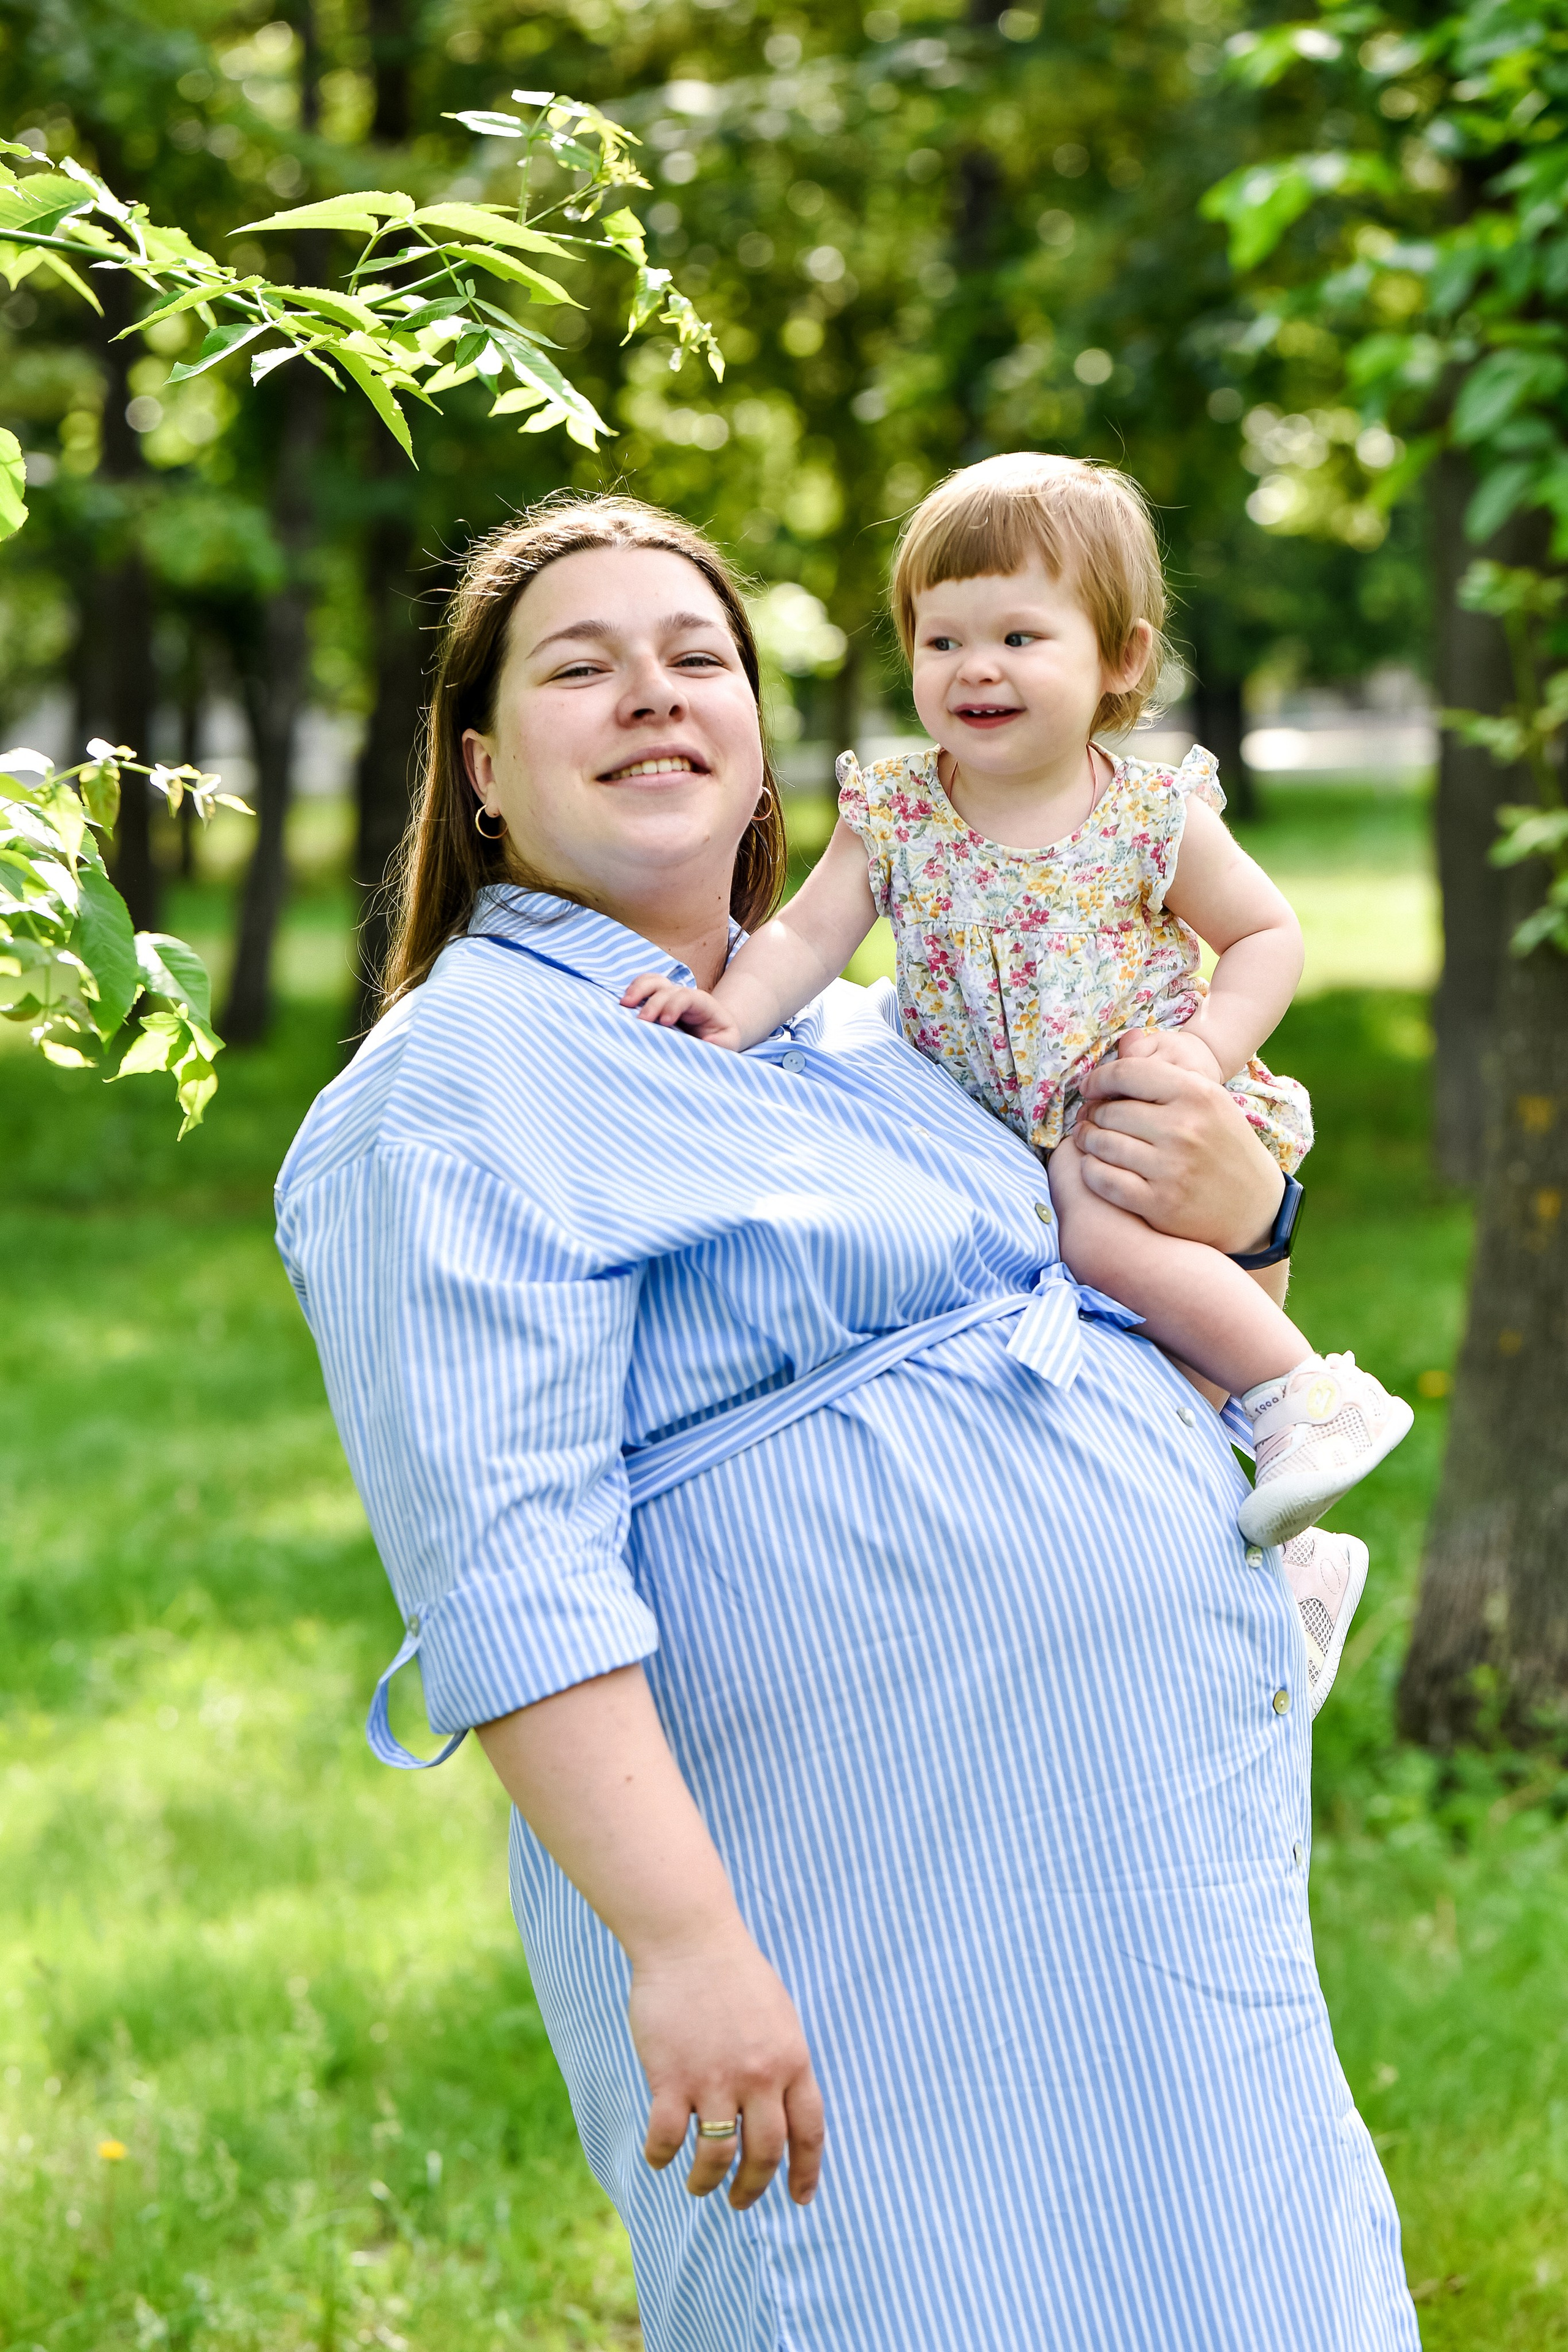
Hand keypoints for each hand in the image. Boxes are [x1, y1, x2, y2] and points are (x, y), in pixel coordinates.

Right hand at [622, 972, 740, 1049]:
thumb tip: (709, 1041)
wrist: (714, 1029)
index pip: (688, 997)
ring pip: (653, 982)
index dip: (675, 1005)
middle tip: (641, 1020)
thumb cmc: (720, 1037)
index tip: (665, 1021)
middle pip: (667, 989)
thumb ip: (722, 1042)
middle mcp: (683, 995)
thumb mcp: (729, 1041)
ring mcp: (669, 994)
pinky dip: (633, 990)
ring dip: (638, 990)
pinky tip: (623, 1003)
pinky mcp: (656, 999)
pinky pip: (643, 985)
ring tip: (624, 1004)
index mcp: (702, 1004)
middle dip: (653, 1003)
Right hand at [631, 1921, 825, 2209]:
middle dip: (754, 2187)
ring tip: (699, 2185)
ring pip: (717, 2155)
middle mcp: (760, 2077)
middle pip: (765, 2153)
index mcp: (792, 2059)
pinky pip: (668, 2137)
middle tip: (741, 2202)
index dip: (806, 2171)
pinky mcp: (672, 2078)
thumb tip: (782, 2109)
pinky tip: (660, 2157)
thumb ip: (783, 2062)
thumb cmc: (732, 1973)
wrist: (688, 1938)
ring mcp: (716, 2079)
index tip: (799, 2199)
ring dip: (707, 2181)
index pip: (809, 2130)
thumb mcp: (778, 2016)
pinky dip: (662, 2156)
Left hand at [1072, 1029, 1284, 1251]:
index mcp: (1197, 1094)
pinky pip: (1102, 1179)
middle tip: (1091, 1120)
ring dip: (1088, 1141)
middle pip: (1110, 1111)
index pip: (1127, 1073)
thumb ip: (1167, 1078)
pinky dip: (1091, 1171)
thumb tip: (1117, 1051)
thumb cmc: (1224, 1147)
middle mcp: (1184, 1128)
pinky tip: (1095, 1166)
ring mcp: (1171, 1168)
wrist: (1255, 1206)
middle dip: (1094, 1114)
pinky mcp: (1159, 1203)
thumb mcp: (1211, 1102)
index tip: (1089, 1089)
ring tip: (1089, 1140)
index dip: (1099, 1079)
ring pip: (1102, 1144)